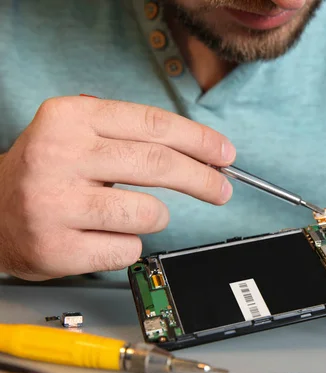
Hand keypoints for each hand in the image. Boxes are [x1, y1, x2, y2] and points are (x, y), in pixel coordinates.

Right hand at [0, 96, 235, 279]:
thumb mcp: (80, 134)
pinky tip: (103, 236)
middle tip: (222, 189)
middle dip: (203, 179)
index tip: (224, 154)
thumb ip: (133, 136)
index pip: (153, 124)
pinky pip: (127, 248)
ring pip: (149, 212)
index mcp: (69, 118)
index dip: (199, 141)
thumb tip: (203, 152)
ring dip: (157, 216)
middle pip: (158, 163)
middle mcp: (58, 156)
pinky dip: (128, 244)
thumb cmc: (49, 172)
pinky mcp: (56, 247)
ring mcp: (54, 204)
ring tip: (134, 213)